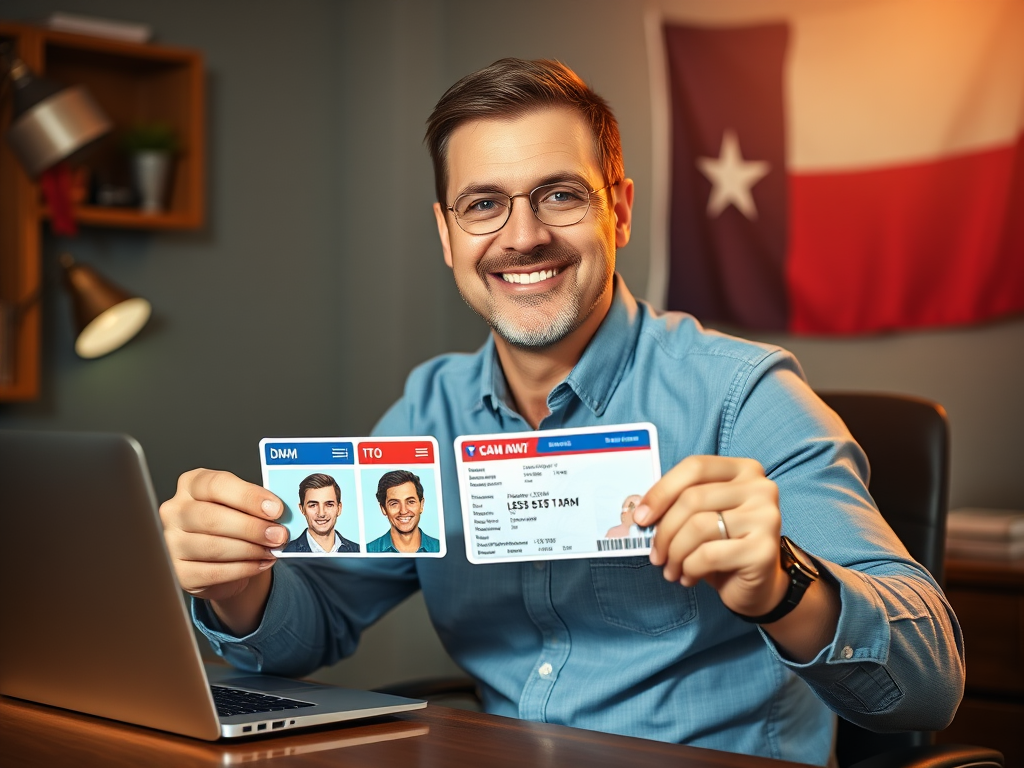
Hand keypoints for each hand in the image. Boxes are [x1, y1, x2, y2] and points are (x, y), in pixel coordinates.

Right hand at [159, 469, 287, 606]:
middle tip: (279, 534)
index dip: (248, 497)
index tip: (275, 508)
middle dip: (252, 528)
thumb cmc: (234, 522)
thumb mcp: (243, 504)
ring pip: (214, 547)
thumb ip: (258, 504)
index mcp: (192, 484)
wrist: (223, 558)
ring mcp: (172, 543)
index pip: (216, 485)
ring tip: (272, 550)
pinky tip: (260, 563)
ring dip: (251, 550)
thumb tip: (279, 512)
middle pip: (212, 518)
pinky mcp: (180, 572)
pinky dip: (243, 569)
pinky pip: (214, 572)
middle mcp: (175, 511)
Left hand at [633, 456, 787, 617]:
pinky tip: (689, 577)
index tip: (640, 517)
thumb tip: (641, 512)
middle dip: (665, 530)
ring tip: (671, 569)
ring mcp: (766, 517)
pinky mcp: (764, 549)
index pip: (695, 467)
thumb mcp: (701, 517)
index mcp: (744, 470)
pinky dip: (690, 568)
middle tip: (655, 555)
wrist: (758, 585)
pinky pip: (709, 554)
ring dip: (675, 553)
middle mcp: (761, 488)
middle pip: (693, 498)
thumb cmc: (723, 546)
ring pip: (699, 527)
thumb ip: (679, 504)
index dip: (661, 491)